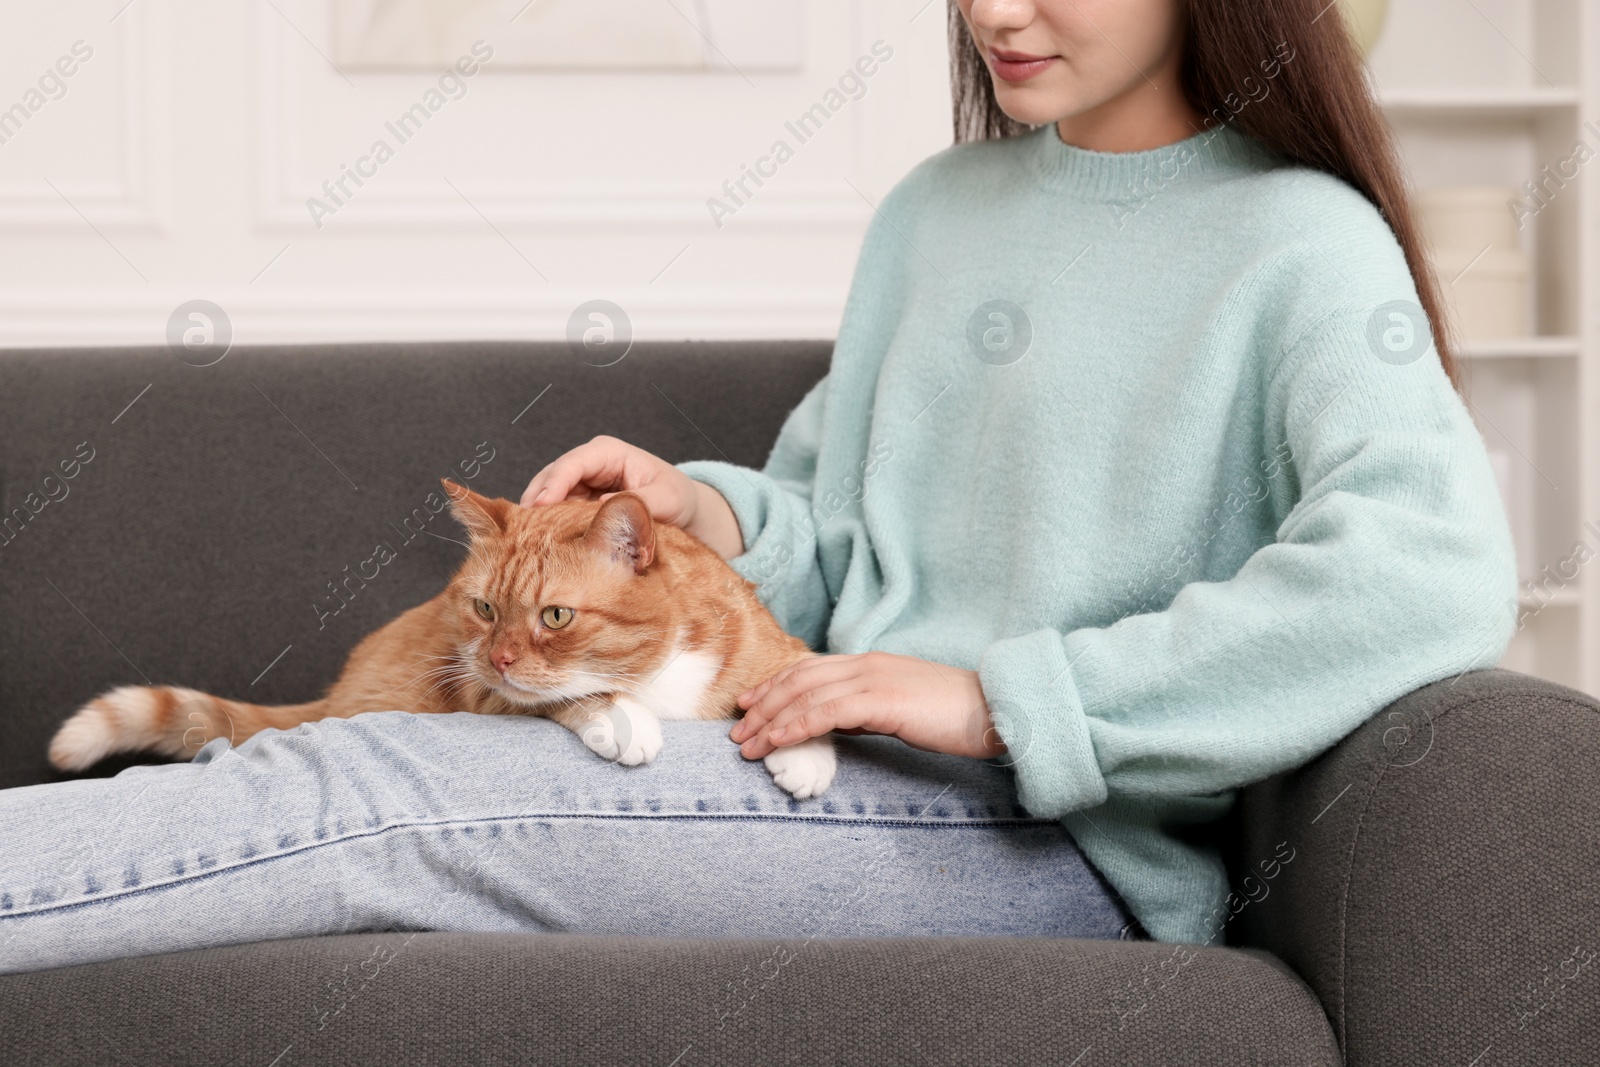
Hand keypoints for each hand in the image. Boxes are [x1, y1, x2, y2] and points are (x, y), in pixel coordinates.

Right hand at [519, 435, 741, 558]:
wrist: (681, 511)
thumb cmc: (676, 497)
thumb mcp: (667, 498)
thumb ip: (640, 501)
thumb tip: (604, 507)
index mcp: (608, 452)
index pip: (572, 463)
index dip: (554, 484)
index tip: (540, 506)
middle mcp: (589, 464)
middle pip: (550, 478)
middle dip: (535, 501)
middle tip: (523, 529)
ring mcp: (580, 484)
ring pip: (546, 496)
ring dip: (536, 517)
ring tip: (526, 540)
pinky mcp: (577, 503)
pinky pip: (555, 513)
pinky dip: (546, 527)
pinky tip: (540, 545)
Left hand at [728, 651, 1006, 760]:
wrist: (994, 709)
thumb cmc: (954, 715)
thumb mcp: (901, 708)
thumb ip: (868, 709)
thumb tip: (837, 722)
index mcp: (870, 663)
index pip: (809, 669)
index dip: (774, 686)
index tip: (749, 704)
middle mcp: (865, 664)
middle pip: (798, 679)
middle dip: (762, 704)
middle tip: (737, 730)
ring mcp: (872, 678)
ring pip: (804, 695)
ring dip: (769, 720)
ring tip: (746, 745)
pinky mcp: (881, 700)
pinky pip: (826, 712)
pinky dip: (795, 725)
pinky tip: (776, 741)